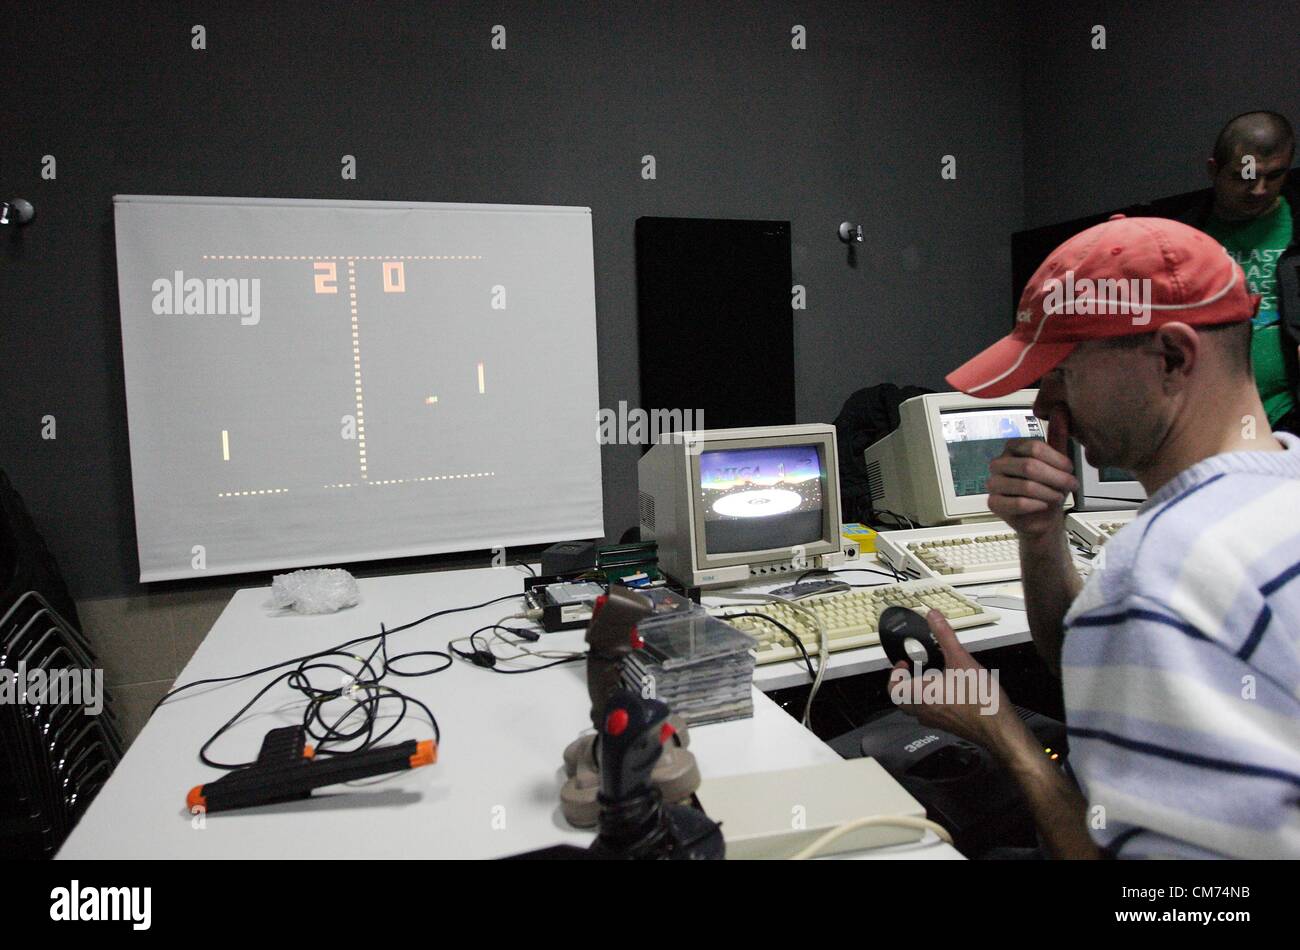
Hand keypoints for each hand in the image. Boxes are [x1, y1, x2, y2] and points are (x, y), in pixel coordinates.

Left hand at [887, 609, 1014, 749]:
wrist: (999, 729)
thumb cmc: (979, 698)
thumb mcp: (961, 659)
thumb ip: (944, 636)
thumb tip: (933, 616)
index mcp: (921, 695)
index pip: (893, 689)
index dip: (894, 675)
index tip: (903, 664)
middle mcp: (924, 711)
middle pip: (901, 700)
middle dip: (903, 685)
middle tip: (912, 671)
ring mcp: (936, 721)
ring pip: (915, 709)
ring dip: (915, 695)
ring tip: (929, 679)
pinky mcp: (949, 727)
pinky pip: (930, 715)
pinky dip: (930, 703)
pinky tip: (948, 693)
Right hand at [986, 406, 1077, 541]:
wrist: (1042, 517)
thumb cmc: (1049, 487)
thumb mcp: (1057, 461)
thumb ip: (1058, 435)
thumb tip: (1059, 407)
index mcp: (1012, 448)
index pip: (1034, 448)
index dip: (1056, 460)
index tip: (1070, 470)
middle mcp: (999, 463)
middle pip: (1029, 466)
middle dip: (1056, 478)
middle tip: (1070, 486)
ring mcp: (993, 483)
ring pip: (1025, 485)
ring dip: (1048, 493)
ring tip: (1058, 497)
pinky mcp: (993, 503)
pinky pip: (1017, 503)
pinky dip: (1036, 505)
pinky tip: (1044, 505)